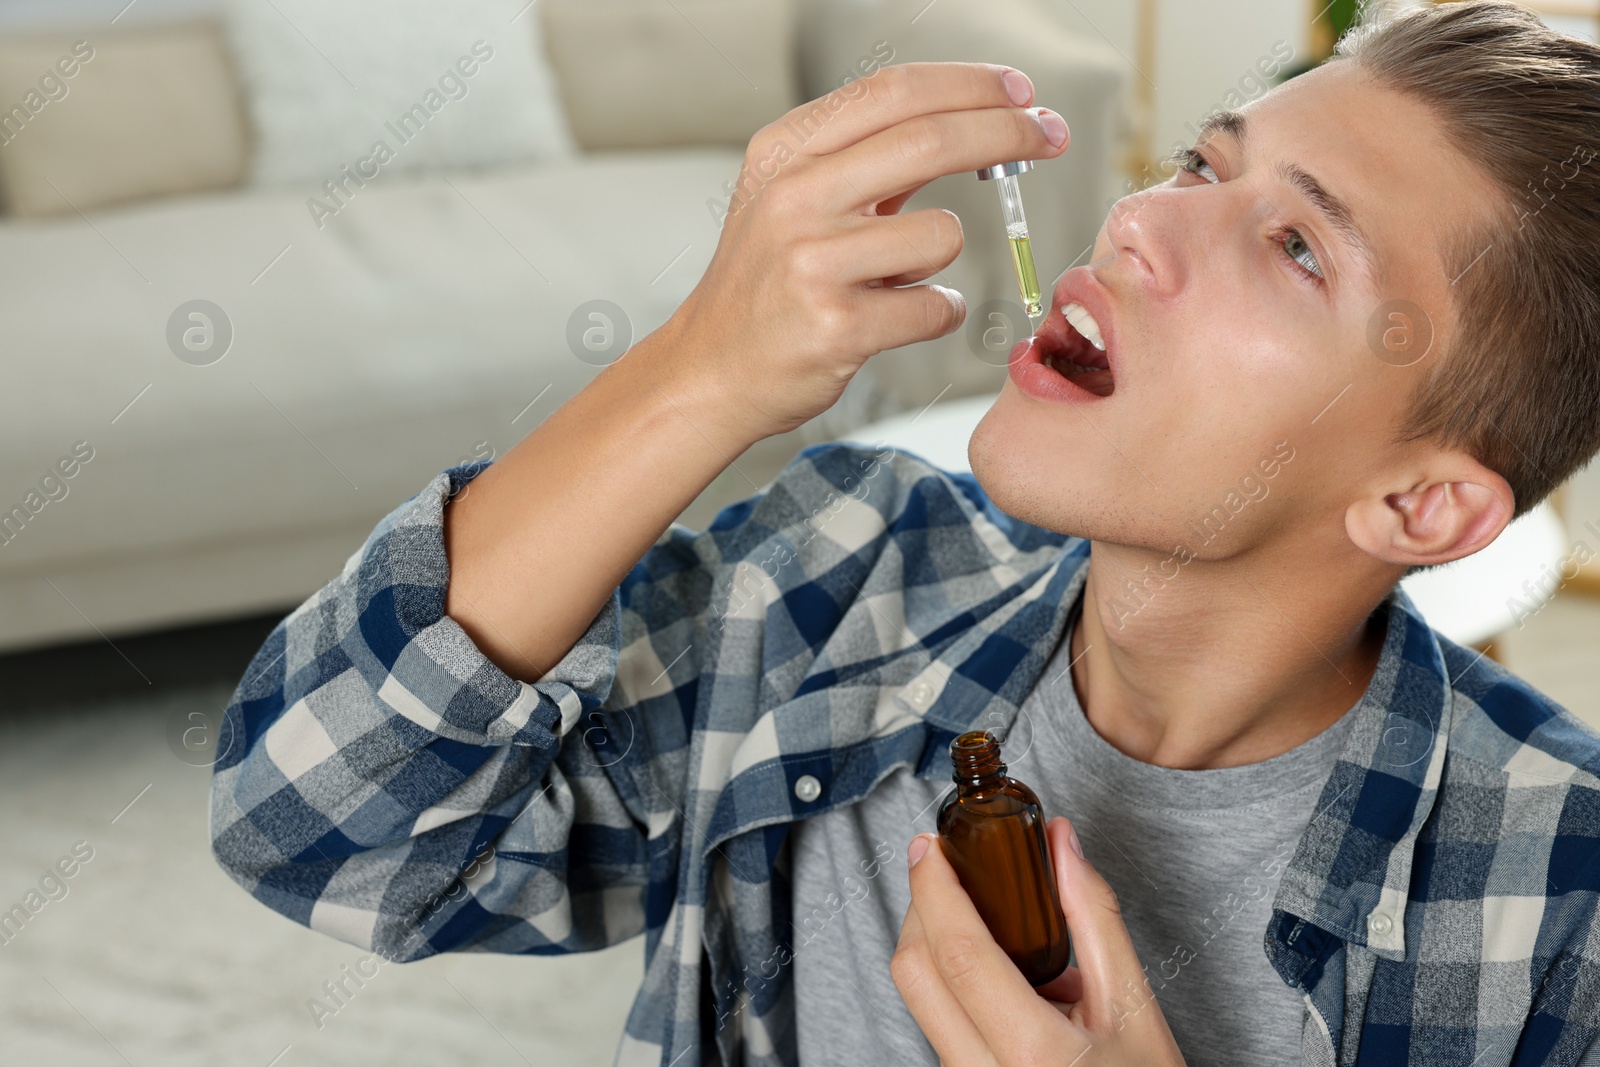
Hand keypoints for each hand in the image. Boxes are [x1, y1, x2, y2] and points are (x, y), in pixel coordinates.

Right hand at [649, 61, 1069, 443]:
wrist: (710, 371)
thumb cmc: (766, 283)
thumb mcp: (793, 196)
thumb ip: (867, 157)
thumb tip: (976, 118)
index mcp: (785, 151)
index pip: (896, 92)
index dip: (971, 84)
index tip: (1022, 90)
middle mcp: (793, 197)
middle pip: (932, 140)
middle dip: (1009, 133)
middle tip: (1050, 135)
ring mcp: (812, 263)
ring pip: (943, 234)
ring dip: (942, 256)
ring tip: (896, 278)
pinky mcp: (836, 327)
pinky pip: (934, 306)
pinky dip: (934, 312)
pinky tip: (895, 319)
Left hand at [891, 816, 1186, 1065]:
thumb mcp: (1134, 1004)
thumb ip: (1093, 917)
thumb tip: (1061, 845)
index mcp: (1032, 1053)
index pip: (958, 954)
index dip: (935, 890)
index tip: (928, 847)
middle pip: (916, 974)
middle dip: (921, 908)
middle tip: (945, 869)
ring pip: (921, 1000)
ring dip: (936, 946)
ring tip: (990, 926)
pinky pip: (936, 1026)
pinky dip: (951, 985)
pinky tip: (997, 976)